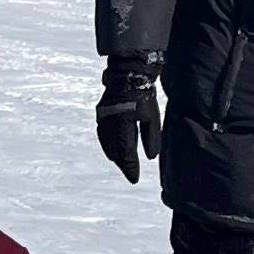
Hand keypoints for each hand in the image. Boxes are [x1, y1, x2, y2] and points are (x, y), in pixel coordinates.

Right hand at [96, 61, 163, 184]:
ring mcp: (103, 119)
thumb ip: (151, 138)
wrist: (128, 74)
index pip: (126, 153)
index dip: (131, 168)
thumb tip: (150, 157)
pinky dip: (108, 145)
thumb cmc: (143, 95)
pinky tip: (112, 150)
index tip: (135, 179)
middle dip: (123, 164)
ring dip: (115, 156)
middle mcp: (110, 124)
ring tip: (122, 164)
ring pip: (107, 144)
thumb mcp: (152, 118)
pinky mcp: (101, 114)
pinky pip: (103, 135)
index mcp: (124, 125)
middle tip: (131, 174)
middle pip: (115, 151)